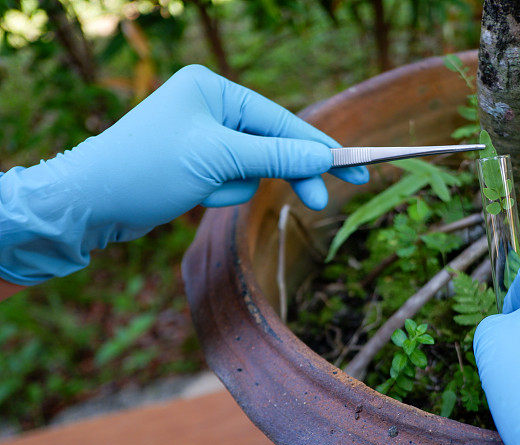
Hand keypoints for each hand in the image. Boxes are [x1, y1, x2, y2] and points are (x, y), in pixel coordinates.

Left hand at [0, 65, 366, 284]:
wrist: (90, 202)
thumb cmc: (147, 169)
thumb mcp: (218, 159)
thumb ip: (275, 157)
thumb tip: (323, 157)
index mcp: (213, 89)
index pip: (280, 120)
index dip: (317, 147)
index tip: (353, 168)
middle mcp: (210, 106)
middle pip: (271, 143)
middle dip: (286, 173)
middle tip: (322, 202)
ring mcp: (203, 135)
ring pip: (251, 168)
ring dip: (234, 187)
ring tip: (203, 191)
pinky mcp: (197, 162)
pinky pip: (230, 179)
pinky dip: (219, 194)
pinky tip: (193, 196)